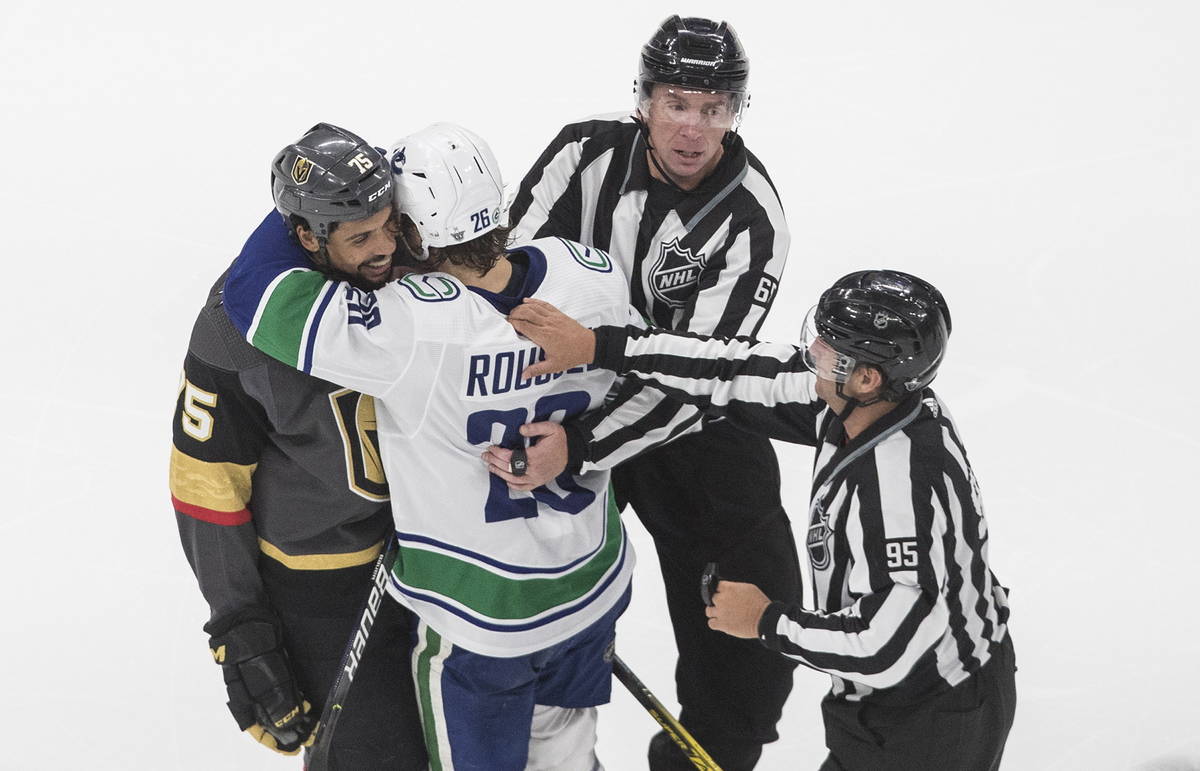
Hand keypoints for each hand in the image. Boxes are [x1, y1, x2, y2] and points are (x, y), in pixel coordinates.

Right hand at [210, 620, 315, 754]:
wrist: (246, 611)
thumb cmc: (249, 644)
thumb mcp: (263, 676)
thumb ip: (275, 701)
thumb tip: (288, 726)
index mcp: (242, 699)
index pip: (257, 729)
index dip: (275, 741)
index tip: (293, 749)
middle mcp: (250, 691)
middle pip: (269, 718)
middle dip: (289, 730)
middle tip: (309, 735)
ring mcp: (260, 677)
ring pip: (278, 703)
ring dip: (294, 715)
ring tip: (312, 722)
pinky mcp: (270, 664)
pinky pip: (283, 687)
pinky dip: (294, 697)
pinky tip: (307, 702)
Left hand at [481, 422, 568, 490]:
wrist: (572, 451)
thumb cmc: (560, 439)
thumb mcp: (550, 428)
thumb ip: (535, 427)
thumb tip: (520, 429)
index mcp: (535, 456)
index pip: (511, 457)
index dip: (498, 453)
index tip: (491, 448)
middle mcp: (534, 470)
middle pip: (509, 468)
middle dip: (494, 462)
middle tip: (485, 456)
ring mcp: (536, 478)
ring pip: (513, 479)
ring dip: (499, 473)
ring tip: (490, 466)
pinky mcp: (539, 482)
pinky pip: (523, 487)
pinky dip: (512, 485)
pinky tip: (505, 479)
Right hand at [508, 298, 595, 378]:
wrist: (589, 346)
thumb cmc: (571, 355)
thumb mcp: (553, 366)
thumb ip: (537, 369)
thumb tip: (523, 376)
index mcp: (544, 336)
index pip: (523, 325)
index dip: (513, 323)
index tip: (507, 325)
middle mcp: (547, 324)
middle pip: (526, 313)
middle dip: (514, 313)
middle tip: (508, 318)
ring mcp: (553, 317)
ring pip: (534, 307)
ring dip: (522, 307)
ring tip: (514, 311)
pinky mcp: (558, 314)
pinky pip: (544, 304)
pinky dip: (534, 301)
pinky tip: (526, 301)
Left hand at [704, 580, 771, 639]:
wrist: (764, 619)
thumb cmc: (759, 604)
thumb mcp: (748, 588)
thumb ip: (735, 588)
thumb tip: (729, 589)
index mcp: (729, 589)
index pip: (716, 586)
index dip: (720, 590)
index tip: (722, 593)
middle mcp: (722, 600)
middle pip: (711, 598)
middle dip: (718, 601)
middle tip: (725, 604)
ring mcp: (721, 612)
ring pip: (708, 611)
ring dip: (714, 611)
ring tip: (722, 614)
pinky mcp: (722, 625)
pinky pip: (711, 623)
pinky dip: (715, 623)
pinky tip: (721, 622)